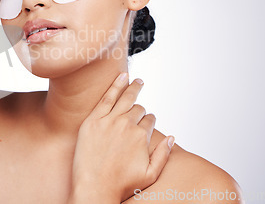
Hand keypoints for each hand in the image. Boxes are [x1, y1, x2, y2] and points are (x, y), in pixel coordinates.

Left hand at [70, 73, 173, 202]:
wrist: (94, 187)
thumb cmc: (121, 184)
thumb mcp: (150, 175)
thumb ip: (163, 155)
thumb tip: (171, 137)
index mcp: (141, 136)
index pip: (149, 120)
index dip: (149, 120)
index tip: (146, 122)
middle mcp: (126, 125)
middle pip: (137, 109)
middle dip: (140, 107)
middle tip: (141, 98)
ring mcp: (108, 121)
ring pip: (124, 99)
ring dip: (132, 88)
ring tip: (137, 81)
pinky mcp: (92, 120)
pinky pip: (106, 98)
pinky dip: (115, 86)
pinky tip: (121, 77)